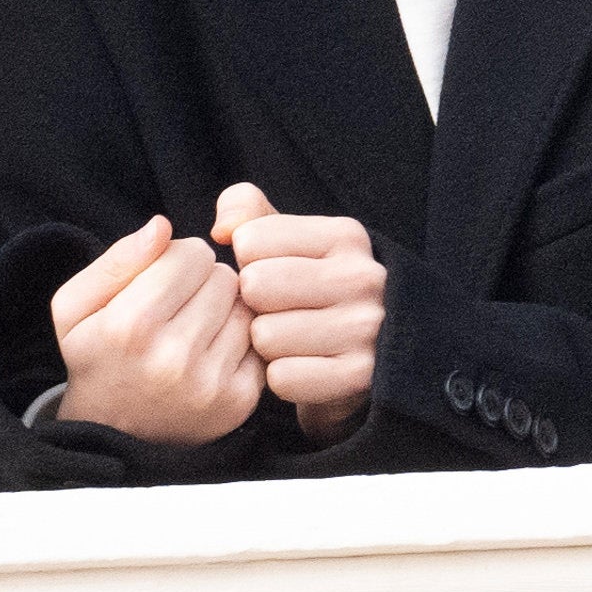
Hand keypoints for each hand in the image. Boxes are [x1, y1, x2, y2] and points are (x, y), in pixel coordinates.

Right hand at [46, 217, 261, 444]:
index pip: (193, 253)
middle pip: (225, 277)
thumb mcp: (75, 308)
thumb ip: (117, 259)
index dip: (180, 260)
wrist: (110, 435)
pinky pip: (261, 341)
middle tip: (180, 307)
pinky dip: (241, 341)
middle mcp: (174, 356)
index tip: (165, 280)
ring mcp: (210, 382)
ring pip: (249, 306)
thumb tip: (163, 225)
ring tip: (195, 330)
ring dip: (228, 310)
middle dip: (205, 283)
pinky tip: (213, 354)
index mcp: (130, 326)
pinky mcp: (239, 401)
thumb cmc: (95, 358)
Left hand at [214, 182, 384, 438]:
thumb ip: (247, 212)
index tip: (273, 274)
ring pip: (265, 336)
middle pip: (254, 286)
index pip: (249, 240)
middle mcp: (363, 277)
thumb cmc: (310, 289)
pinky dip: (282, 378)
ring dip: (265, 346)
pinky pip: (282, 377)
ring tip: (291, 341)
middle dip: (253, 305)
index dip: (247, 262)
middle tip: (276, 312)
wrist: (370, 353)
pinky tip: (302, 367)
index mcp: (345, 236)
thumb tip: (221, 231)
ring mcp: (367, 327)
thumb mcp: (289, 242)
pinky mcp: (360, 375)